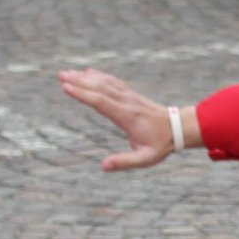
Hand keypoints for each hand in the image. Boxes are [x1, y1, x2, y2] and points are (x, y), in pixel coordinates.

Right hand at [58, 69, 180, 171]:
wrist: (178, 128)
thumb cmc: (161, 144)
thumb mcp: (146, 158)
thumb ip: (124, 162)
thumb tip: (103, 166)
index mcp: (127, 116)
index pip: (101, 102)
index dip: (83, 94)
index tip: (67, 87)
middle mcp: (127, 102)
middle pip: (100, 88)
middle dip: (79, 81)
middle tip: (60, 75)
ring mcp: (129, 96)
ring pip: (105, 82)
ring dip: (85, 76)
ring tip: (67, 72)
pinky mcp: (130, 94)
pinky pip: (112, 81)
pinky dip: (99, 75)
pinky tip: (88, 72)